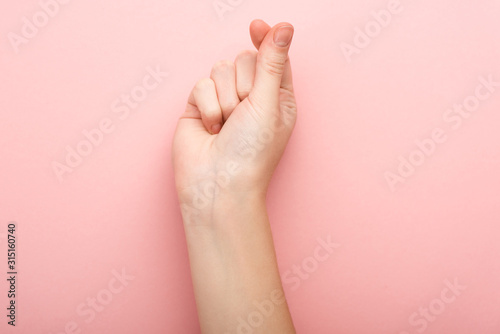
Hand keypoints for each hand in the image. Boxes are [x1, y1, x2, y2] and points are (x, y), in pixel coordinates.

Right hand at [173, 20, 296, 221]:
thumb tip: (284, 26)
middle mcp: (252, 96)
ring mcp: (224, 100)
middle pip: (244, 58)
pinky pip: (201, 84)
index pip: (272, 56)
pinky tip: (211, 129)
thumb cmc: (251, 153)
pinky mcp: (200, 106)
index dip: (265, 40)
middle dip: (243, 86)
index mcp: (277, 96)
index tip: (255, 25)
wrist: (217, 184)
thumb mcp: (268, 104)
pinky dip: (207, 107)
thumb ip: (272, 62)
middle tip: (244, 114)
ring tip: (227, 126)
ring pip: (220, 68)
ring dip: (225, 99)